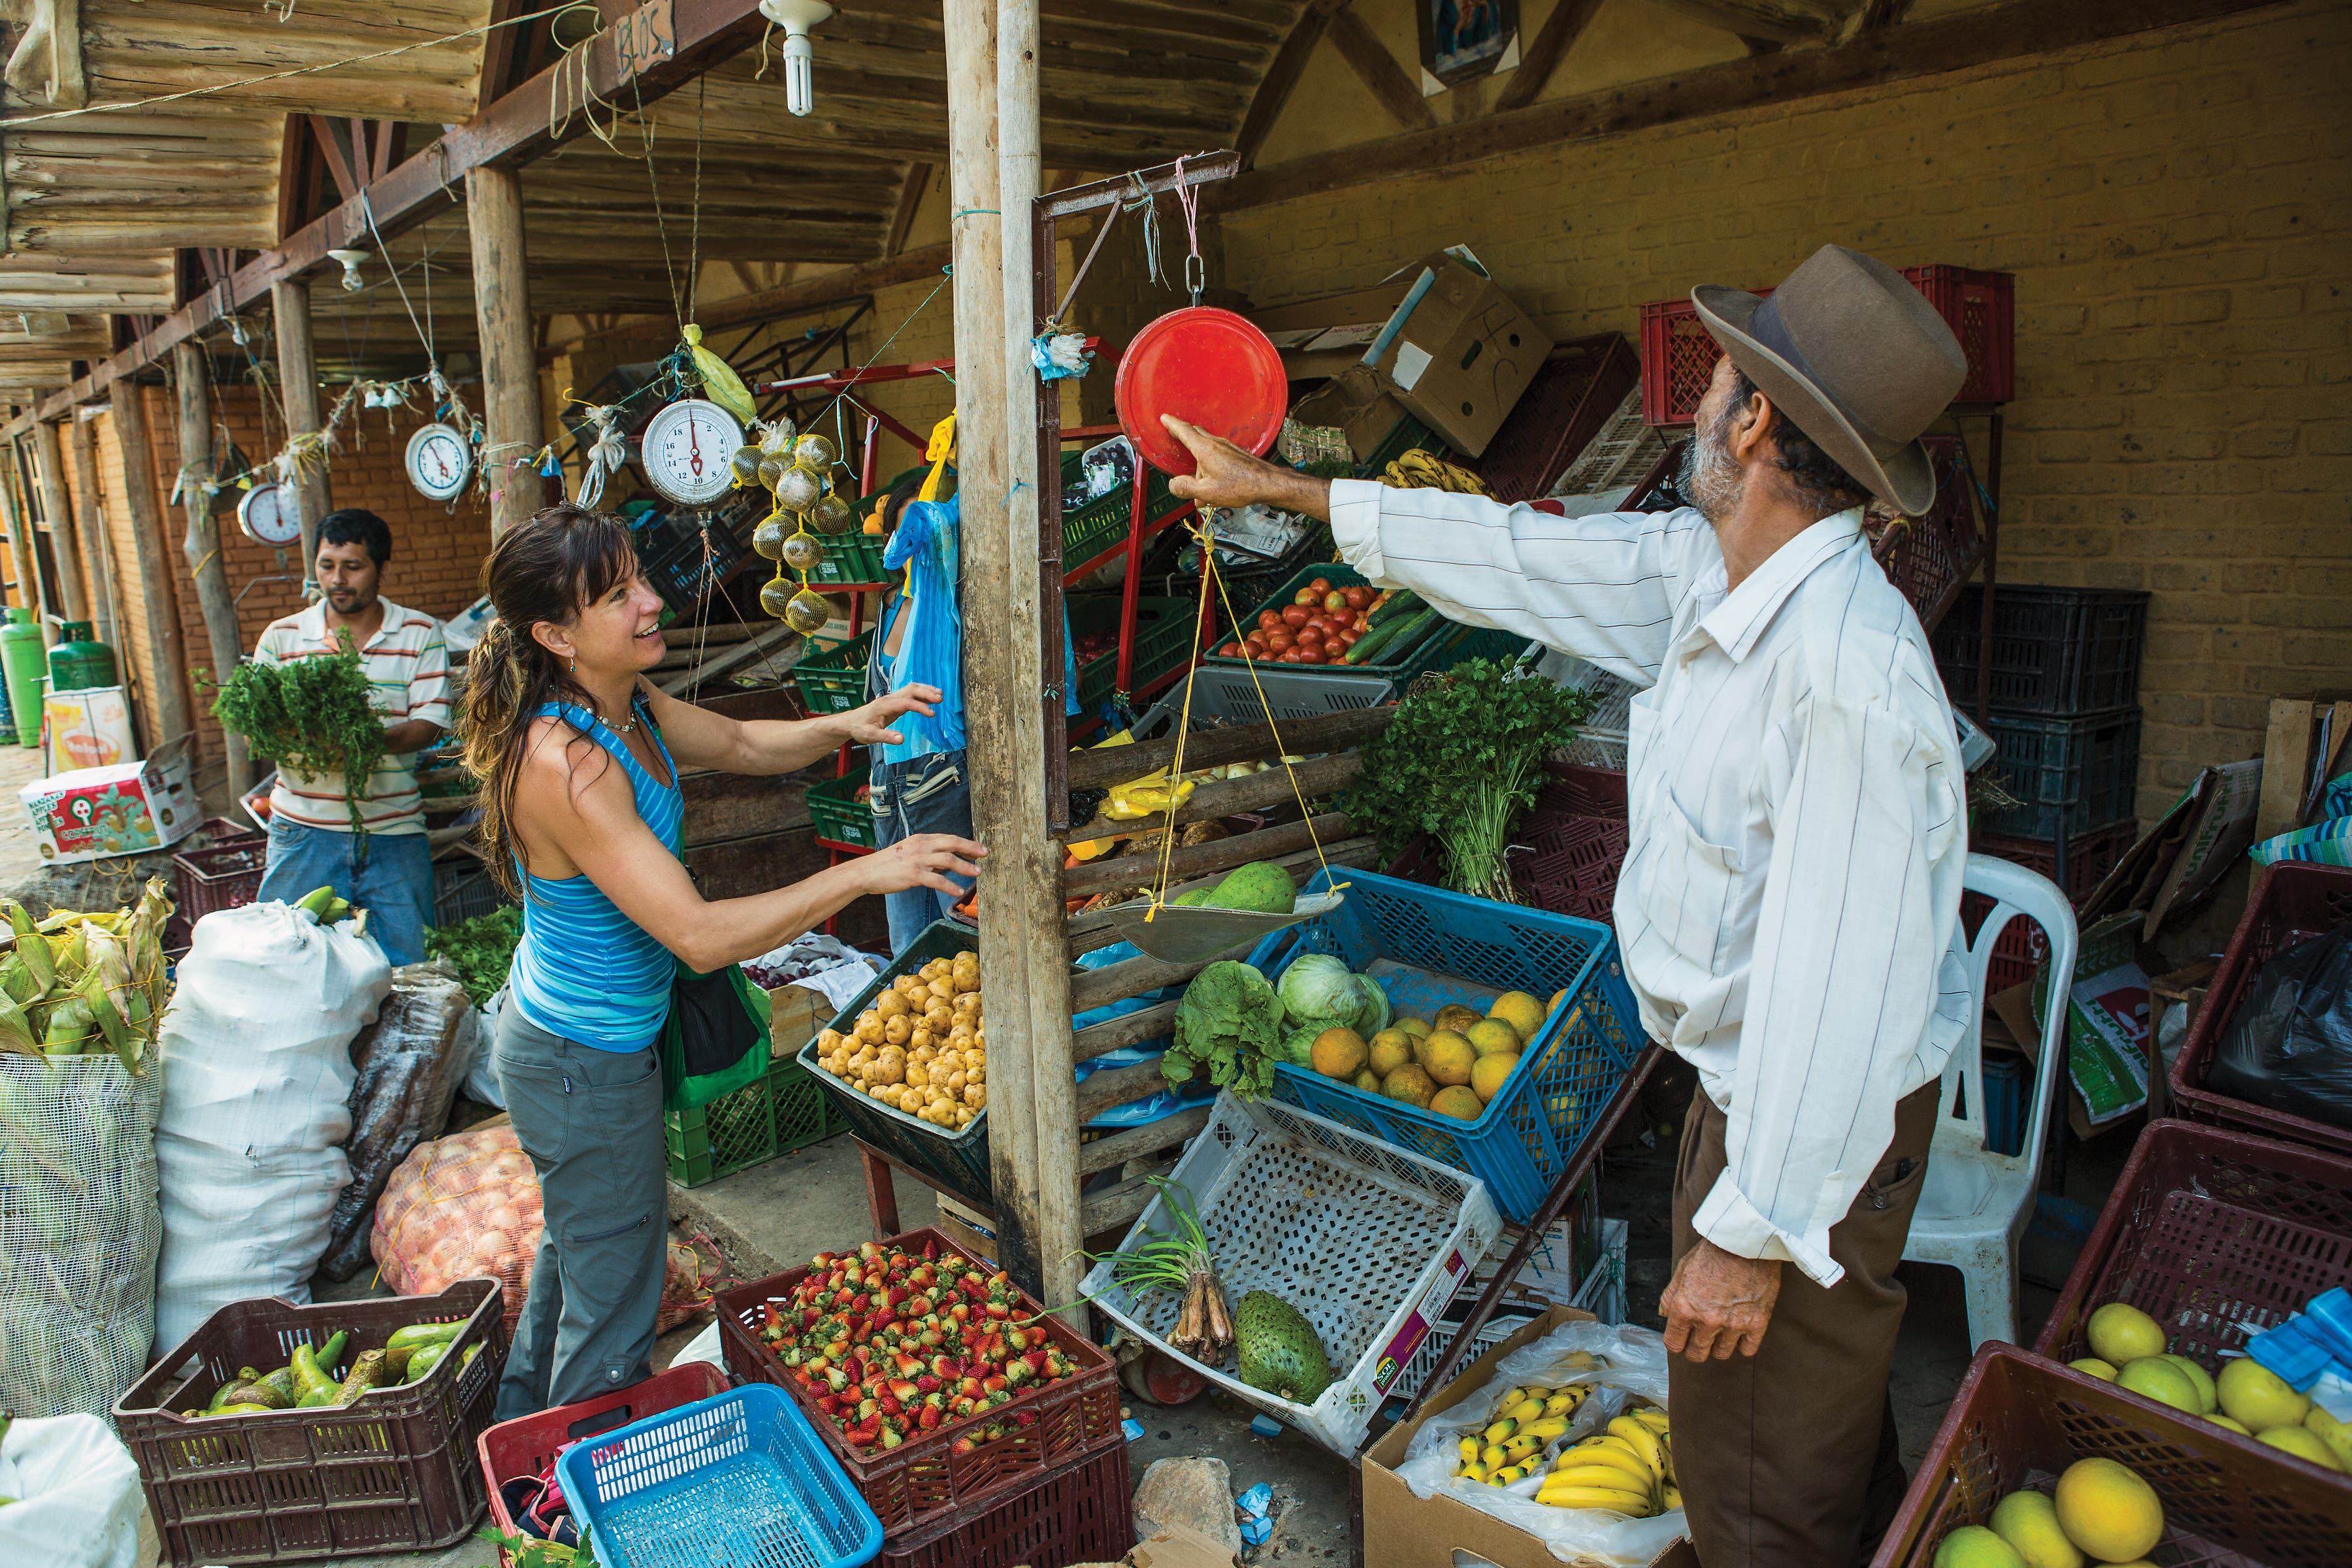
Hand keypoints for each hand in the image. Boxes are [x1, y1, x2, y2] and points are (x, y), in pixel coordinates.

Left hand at [846, 684, 941, 748]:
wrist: (850, 722)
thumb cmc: (859, 728)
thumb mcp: (870, 736)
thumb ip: (886, 737)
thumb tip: (901, 739)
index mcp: (885, 705)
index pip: (907, 702)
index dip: (920, 707)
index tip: (932, 714)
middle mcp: (890, 698)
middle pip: (911, 690)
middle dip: (926, 692)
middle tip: (940, 699)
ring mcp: (892, 698)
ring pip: (911, 689)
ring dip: (925, 690)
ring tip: (940, 695)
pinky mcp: (894, 702)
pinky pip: (910, 694)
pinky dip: (921, 694)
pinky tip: (929, 698)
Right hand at [862, 833, 985, 898]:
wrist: (867, 872)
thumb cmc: (888, 864)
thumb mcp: (910, 853)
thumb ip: (928, 855)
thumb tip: (947, 862)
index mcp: (921, 839)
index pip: (948, 838)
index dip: (966, 842)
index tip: (979, 848)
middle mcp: (921, 846)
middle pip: (952, 843)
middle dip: (971, 848)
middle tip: (985, 854)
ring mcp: (917, 860)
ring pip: (947, 860)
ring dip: (965, 866)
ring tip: (977, 873)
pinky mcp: (913, 874)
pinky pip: (936, 880)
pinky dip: (950, 885)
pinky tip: (958, 891)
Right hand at [1160, 415, 1331, 518]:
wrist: (1267, 483)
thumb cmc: (1239, 486)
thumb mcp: (1207, 492)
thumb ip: (1186, 487)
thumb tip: (1173, 484)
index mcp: (1205, 450)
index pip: (1184, 431)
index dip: (1172, 424)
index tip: (1164, 418)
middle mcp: (1215, 444)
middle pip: (1195, 434)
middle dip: (1182, 434)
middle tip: (1174, 434)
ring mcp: (1227, 447)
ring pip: (1206, 449)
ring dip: (1198, 464)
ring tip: (1198, 490)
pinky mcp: (1235, 454)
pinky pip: (1216, 456)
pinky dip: (1209, 467)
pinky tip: (1213, 487)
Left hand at [1659, 1237, 1781, 1361]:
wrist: (1746, 1242)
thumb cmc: (1714, 1251)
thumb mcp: (1683, 1268)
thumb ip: (1671, 1295)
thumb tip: (1664, 1314)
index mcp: (1685, 1308)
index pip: (1674, 1344)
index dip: (1676, 1343)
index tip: (1681, 1340)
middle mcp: (1707, 1321)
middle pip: (1697, 1354)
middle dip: (1695, 1348)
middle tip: (1700, 1339)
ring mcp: (1733, 1325)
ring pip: (1721, 1354)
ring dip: (1719, 1345)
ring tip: (1721, 1332)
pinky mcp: (1757, 1323)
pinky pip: (1747, 1350)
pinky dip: (1742, 1344)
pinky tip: (1739, 1332)